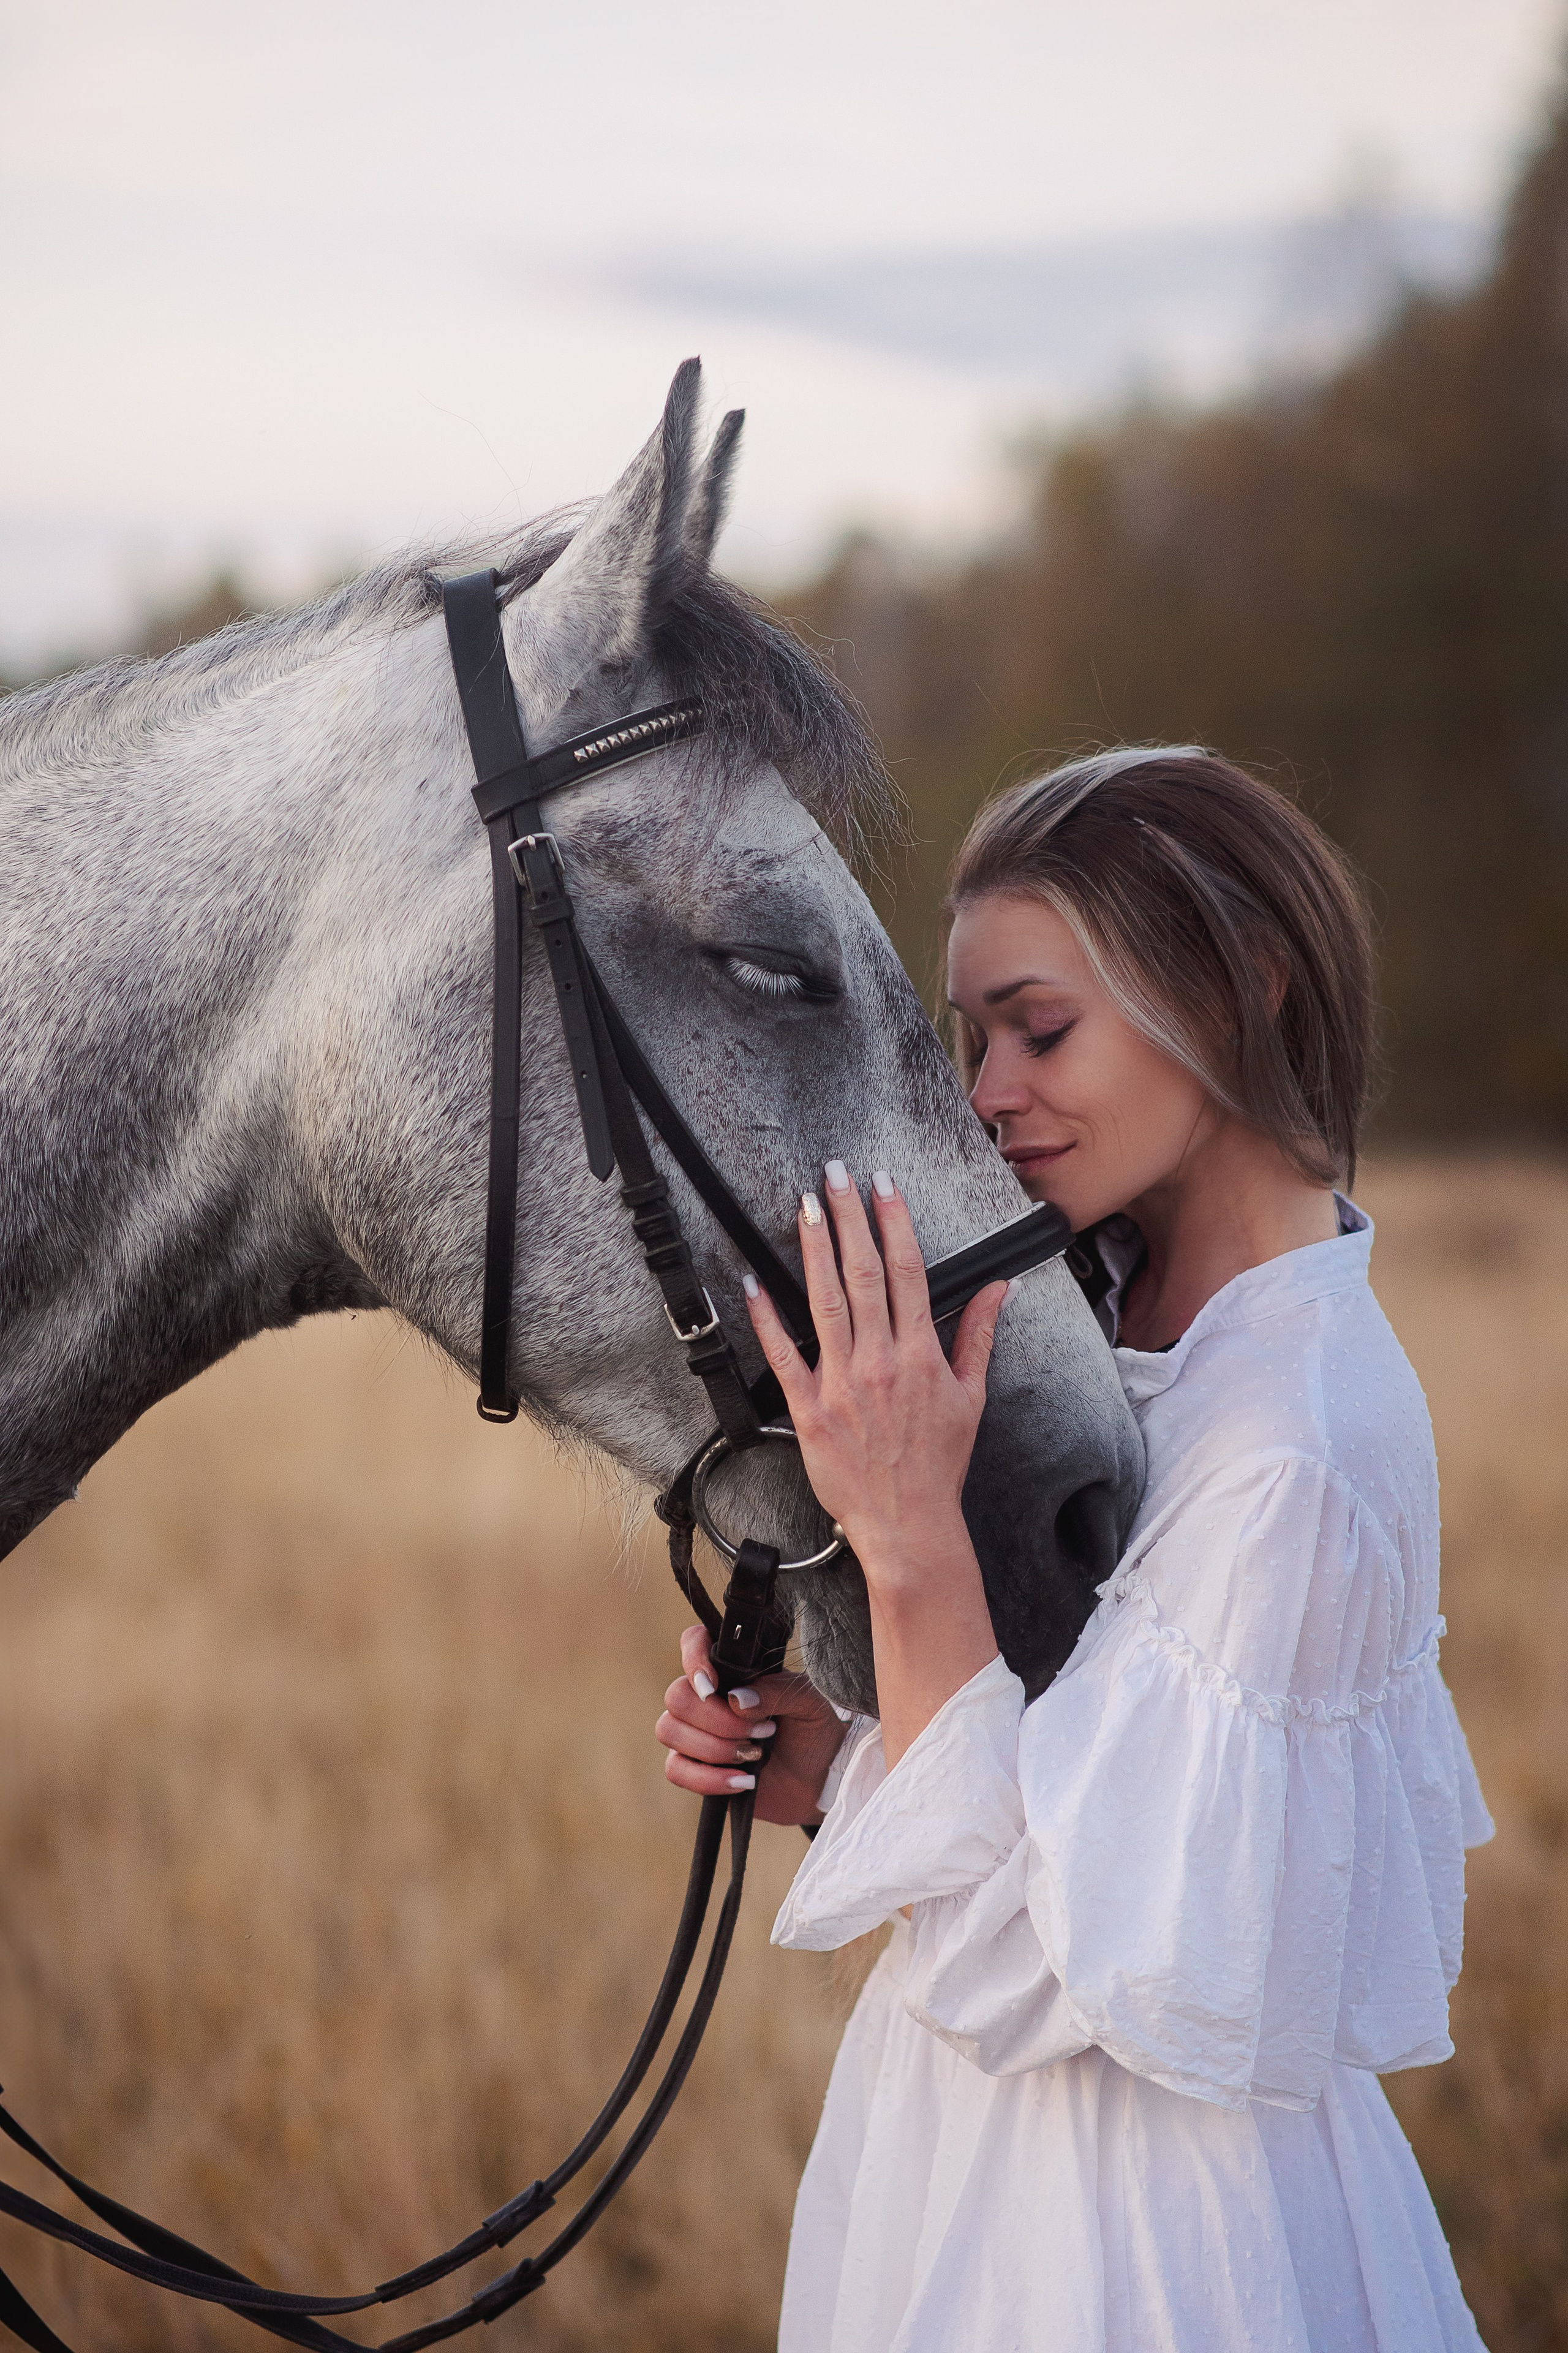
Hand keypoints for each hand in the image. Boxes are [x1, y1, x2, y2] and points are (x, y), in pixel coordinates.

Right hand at [656, 1623, 848, 1826]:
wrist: (821, 1780)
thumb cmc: (815, 1732)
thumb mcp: (810, 1704)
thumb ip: (777, 1692)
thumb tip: (737, 1699)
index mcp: (733, 1669)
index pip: (693, 1642)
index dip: (693, 1658)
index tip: (713, 1686)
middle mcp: (708, 1696)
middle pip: (677, 1696)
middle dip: (719, 1720)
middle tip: (763, 1731)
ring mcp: (696, 1732)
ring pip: (669, 1730)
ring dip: (715, 1748)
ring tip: (754, 1755)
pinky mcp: (695, 1768)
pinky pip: (676, 1770)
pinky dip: (708, 1778)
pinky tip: (743, 1781)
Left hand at [741, 1163, 1003, 1766]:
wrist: (910, 1525)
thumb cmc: (939, 1464)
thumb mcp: (972, 1397)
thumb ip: (978, 1335)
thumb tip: (1000, 1289)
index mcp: (922, 1355)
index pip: (908, 1272)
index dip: (893, 1222)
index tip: (882, 1185)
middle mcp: (882, 1361)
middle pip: (864, 1274)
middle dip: (849, 1218)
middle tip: (835, 1175)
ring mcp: (843, 1384)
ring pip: (826, 1302)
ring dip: (814, 1250)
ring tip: (805, 1207)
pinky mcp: (809, 1410)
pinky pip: (784, 1357)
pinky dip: (767, 1320)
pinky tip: (753, 1284)